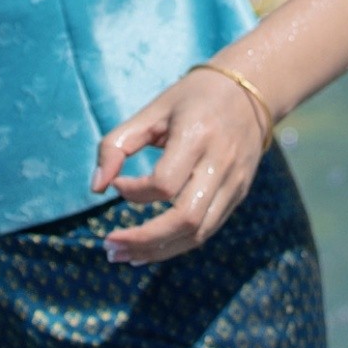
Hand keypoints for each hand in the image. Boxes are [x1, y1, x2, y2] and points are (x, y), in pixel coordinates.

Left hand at [92, 65, 273, 265]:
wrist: (250, 92)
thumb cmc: (192, 99)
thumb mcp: (152, 111)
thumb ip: (117, 145)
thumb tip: (97, 188)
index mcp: (197, 137)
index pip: (164, 184)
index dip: (134, 193)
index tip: (116, 185)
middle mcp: (220, 164)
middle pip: (186, 219)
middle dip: (144, 240)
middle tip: (110, 248)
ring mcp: (234, 183)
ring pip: (198, 233)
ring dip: (159, 251)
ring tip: (124, 256)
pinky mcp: (238, 195)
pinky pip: (208, 229)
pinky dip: (177, 244)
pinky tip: (151, 248)